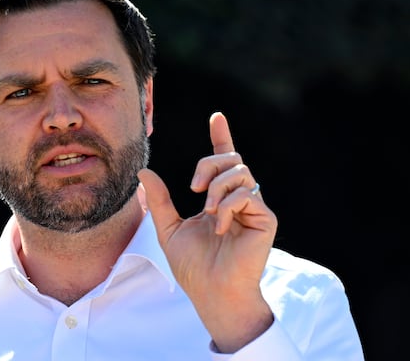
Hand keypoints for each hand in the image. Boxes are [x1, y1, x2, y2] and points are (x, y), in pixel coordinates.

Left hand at [138, 112, 277, 352]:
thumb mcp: (169, 229)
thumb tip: (143, 172)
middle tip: (193, 189)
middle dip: (209, 165)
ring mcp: (255, 209)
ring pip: (240, 172)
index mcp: (219, 199)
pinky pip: (248, 194)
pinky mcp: (266, 219)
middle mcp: (239, 199)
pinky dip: (227, 206)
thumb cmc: (193, 267)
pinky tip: (219, 226)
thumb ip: (159, 201)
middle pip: (232, 159)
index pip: (223, 161)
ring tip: (207, 212)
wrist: (211, 292)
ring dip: (217, 188)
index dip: (221, 137)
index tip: (216, 117)